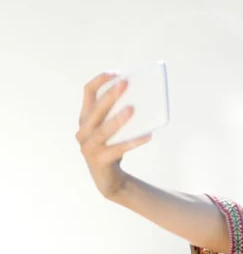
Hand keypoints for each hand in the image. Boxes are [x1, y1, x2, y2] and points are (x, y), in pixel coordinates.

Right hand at [75, 72, 151, 198]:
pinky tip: (148, 135)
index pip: (88, 92)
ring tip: (133, 109)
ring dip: (118, 119)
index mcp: (85, 118)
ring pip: (104, 130)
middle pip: (96, 109)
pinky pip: (118, 149)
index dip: (100, 80)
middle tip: (126, 83)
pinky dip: (133, 142)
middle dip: (110, 95)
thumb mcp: (115, 130)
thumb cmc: (114, 149)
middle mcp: (83, 131)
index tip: (116, 73)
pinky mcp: (99, 160)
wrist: (110, 180)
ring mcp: (88, 147)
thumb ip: (120, 116)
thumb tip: (143, 101)